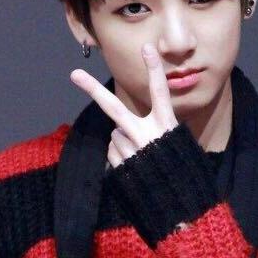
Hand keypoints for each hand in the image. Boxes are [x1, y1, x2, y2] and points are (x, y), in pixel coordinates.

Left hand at [69, 42, 178, 168]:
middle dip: (93, 89)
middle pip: (114, 107)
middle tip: (74, 74)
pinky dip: (120, 156)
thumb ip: (155, 130)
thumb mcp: (177, 144)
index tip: (146, 48)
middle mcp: (146, 135)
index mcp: (166, 126)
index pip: (159, 92)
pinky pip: (112, 152)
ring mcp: (131, 151)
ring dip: (123, 141)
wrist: (180, 208)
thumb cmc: (183, 173)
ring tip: (141, 157)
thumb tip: (122, 128)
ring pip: (115, 134)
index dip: (153, 69)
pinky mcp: (120, 166)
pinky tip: (134, 168)